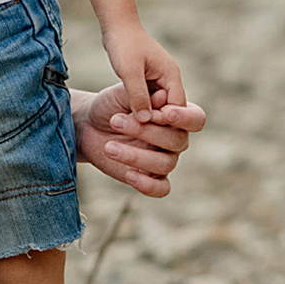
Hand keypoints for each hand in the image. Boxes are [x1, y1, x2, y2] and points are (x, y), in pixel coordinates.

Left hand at [73, 79, 204, 200]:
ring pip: (166, 163)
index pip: (195, 119)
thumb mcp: (122, 94)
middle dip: (147, 131)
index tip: (163, 113)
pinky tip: (129, 175)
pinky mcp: (150, 177)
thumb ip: (142, 95)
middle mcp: (175, 138)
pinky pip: (161, 188)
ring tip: (109, 147)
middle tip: (116, 121)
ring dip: (136, 155)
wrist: (89, 125)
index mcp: (175, 115)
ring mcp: (164, 158)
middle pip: (177, 140)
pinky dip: (147, 185)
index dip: (183, 118)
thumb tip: (162, 96)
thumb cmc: (110, 105)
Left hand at [103, 21, 186, 122]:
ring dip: (148, 120)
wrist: (116, 27)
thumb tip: (146, 120)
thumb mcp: (129, 70)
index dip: (166, 122)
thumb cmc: (123, 44)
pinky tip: (127, 123)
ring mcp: (160, 83)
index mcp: (171, 76)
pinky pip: (150, 105)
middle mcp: (170, 81)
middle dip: (158, 123)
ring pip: (161, 110)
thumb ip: (137, 94)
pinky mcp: (149, 85)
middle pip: (173, 112)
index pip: (178, 108)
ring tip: (130, 129)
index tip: (146, 129)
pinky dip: (142, 113)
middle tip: (138, 130)